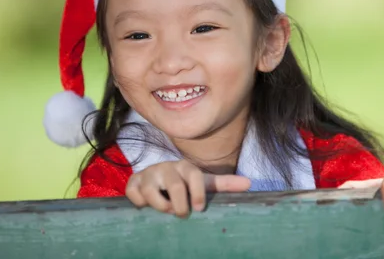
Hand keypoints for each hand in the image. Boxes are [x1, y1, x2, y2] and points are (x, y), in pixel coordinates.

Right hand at [125, 159, 250, 217]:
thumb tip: (250, 183)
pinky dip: (139, 203)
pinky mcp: (133, 182)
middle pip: (175, 186)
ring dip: (159, 206)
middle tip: (180, 214)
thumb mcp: (203, 183)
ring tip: (164, 210)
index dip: (198, 193)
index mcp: (186, 167)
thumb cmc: (183, 183)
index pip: (195, 176)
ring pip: (151, 191)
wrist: (155, 176)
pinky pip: (134, 193)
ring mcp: (149, 173)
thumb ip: (224, 184)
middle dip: (179, 206)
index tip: (199, 208)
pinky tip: (145, 205)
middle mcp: (167, 167)